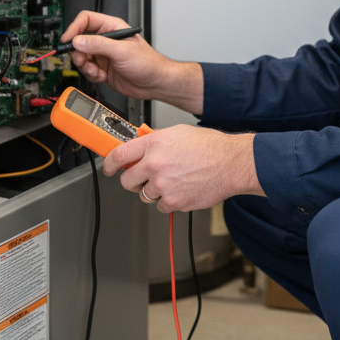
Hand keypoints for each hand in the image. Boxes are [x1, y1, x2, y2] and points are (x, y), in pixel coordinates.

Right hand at [61, 11, 202, 112]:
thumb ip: (99, 45)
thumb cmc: (148, 62)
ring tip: (97, 71)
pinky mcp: (102, 68)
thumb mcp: (122, 51)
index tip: (68, 40)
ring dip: (86, 66)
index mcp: (112, 27)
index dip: (74, 28)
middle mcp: (106, 40)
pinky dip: (92, 75)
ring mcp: (103, 54)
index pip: (86, 20)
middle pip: (80, 40)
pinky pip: (87, 70)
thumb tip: (78, 40)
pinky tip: (103, 77)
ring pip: (81, 57)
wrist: (154, 83)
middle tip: (84, 60)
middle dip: (79, 53)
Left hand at [102, 125, 263, 212]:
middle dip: (132, 181)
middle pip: (127, 181)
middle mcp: (155, 164)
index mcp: (154, 144)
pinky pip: (161, 206)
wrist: (231, 163)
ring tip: (171, 181)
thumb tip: (140, 147)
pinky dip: (169, 201)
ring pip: (144, 195)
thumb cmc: (210, 146)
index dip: (109, 164)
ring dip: (153, 191)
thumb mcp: (177, 133)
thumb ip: (155, 141)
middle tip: (142, 178)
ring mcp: (163, 185)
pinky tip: (181, 189)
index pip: (119, 155)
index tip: (109, 168)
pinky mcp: (174, 202)